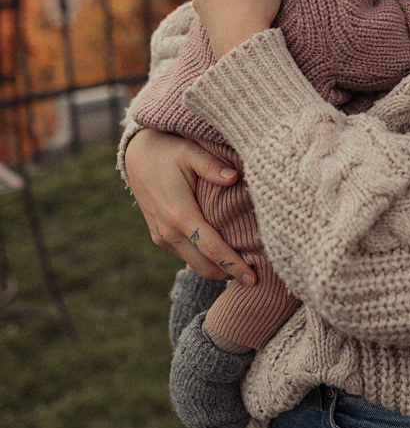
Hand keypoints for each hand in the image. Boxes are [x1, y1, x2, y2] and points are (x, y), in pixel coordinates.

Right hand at [124, 127, 256, 282]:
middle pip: (204, 265)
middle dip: (230, 274)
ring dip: (218, 269)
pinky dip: (205, 260)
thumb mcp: (190, 151)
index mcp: (179, 214)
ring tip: (245, 268)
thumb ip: (212, 166)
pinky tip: (224, 256)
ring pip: (194, 264)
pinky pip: (185, 255)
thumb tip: (234, 178)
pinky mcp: (160, 235)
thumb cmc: (167, 150)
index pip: (212, 249)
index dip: (234, 265)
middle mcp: (168, 231)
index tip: (253, 278)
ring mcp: (162, 236)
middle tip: (257, 277)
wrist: (135, 154)